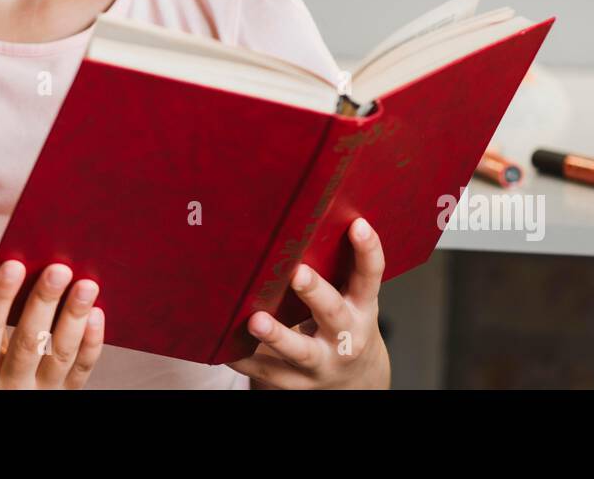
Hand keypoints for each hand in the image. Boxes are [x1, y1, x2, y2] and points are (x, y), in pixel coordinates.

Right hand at [0, 260, 103, 388]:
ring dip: (74, 316)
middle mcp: (7, 388)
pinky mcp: (65, 395)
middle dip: (44, 302)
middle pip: (28, 341)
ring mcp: (39, 394)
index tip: (14, 265)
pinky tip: (96, 313)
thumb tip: (21, 272)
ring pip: (60, 355)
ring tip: (86, 285)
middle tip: (59, 270)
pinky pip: (81, 369)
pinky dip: (91, 341)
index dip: (0, 297)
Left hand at [226, 217, 390, 388]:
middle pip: (332, 313)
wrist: (355, 378)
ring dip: (277, 336)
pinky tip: (224, 346)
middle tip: (296, 272)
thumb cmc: (344, 320)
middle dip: (314, 293)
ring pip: (300, 351)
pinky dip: (246, 359)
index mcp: (362, 306)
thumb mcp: (351, 296)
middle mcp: (346, 336)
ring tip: (254, 320)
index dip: (367, 250)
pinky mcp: (297, 383)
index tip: (357, 225)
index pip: (369, 276)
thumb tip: (301, 212)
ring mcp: (322, 362)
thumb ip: (335, 264)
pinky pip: (269, 372)